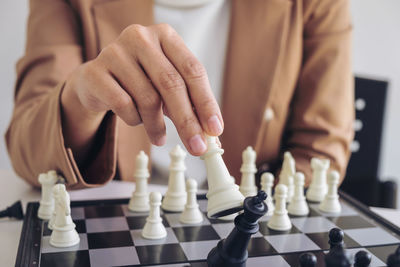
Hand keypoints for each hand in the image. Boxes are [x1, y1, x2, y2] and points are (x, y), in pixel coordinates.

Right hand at [62, 24, 222, 155]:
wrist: (98, 81)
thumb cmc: (140, 82)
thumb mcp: (168, 88)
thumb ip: (190, 105)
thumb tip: (212, 136)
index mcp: (165, 35)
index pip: (193, 70)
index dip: (206, 102)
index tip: (215, 130)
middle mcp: (140, 37)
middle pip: (171, 84)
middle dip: (187, 121)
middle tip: (196, 147)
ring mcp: (115, 52)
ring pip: (148, 98)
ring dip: (157, 125)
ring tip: (158, 135)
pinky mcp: (95, 72)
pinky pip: (123, 105)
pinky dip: (134, 120)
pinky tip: (136, 120)